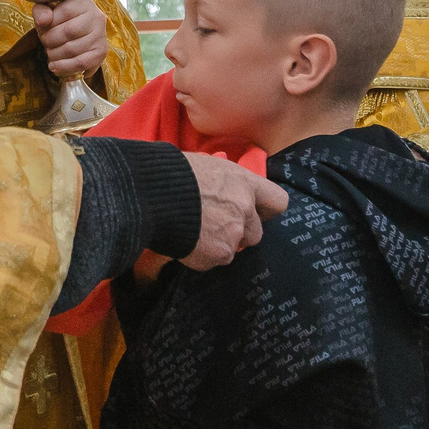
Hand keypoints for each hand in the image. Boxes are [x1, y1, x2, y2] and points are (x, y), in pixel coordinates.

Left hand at [35, 0, 107, 76]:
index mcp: (84, 3)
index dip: (49, 23)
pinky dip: (64, 67)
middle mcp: (97, 17)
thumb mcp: (47, 12)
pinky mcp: (100, 53)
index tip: (42, 29)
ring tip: (50, 53)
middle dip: (50, 40)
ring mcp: (101, 36)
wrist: (76, 36)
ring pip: (72, 49)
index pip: (65, 11)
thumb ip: (41, 11)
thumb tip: (43, 21)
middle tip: (45, 43)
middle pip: (68, 31)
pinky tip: (54, 66)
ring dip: (55, 54)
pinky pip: (80, 63)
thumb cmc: (59, 22)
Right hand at [180, 153, 284, 269]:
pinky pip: (213, 261)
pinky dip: (200, 255)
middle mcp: (245, 209)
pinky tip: (184, 240)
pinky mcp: (217, 254)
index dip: (265, 211)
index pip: (278, 202)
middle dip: (238, 233)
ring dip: (217, 245)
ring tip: (192, 232)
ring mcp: (233, 234)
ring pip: (232, 249)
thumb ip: (226, 185)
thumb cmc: (173, 174)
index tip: (255, 213)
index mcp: (244, 184)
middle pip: (255, 233)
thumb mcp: (207, 167)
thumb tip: (224, 194)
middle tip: (213, 226)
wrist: (150, 194)